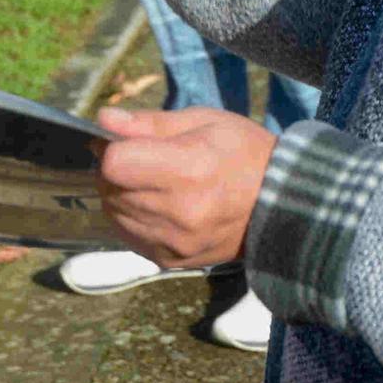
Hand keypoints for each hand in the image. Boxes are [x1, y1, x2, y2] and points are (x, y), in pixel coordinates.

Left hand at [96, 106, 276, 269]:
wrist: (278, 203)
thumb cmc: (244, 153)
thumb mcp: (205, 121)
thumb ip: (150, 123)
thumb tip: (104, 120)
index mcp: (189, 169)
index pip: (115, 164)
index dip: (114, 148)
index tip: (130, 142)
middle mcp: (178, 212)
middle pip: (110, 189)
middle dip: (118, 170)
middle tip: (146, 159)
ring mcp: (173, 242)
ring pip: (114, 214)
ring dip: (123, 195)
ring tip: (156, 183)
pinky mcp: (169, 261)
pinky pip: (128, 236)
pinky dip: (133, 219)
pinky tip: (159, 206)